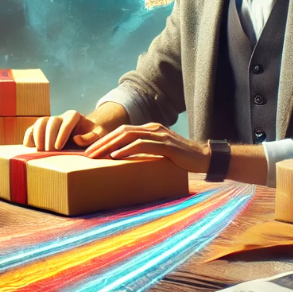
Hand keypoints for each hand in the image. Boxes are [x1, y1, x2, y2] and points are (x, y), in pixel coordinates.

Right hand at [23, 110, 107, 150]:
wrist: (84, 135)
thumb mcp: (99, 135)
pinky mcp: (41, 129)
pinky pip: (32, 129)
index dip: (61, 134)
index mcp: (74, 116)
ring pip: (40, 122)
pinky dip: (29, 136)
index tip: (58, 147)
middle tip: (49, 151)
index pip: (66, 122)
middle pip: (51, 121)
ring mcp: (50, 122)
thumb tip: (76, 138)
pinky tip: (29, 146)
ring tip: (39, 150)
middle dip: (49, 137)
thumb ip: (91, 137)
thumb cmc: (93, 136)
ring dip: (38, 136)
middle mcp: (60, 117)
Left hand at [83, 123, 209, 172]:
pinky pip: (142, 145)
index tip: (91, 151)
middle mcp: (152, 128)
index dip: (105, 140)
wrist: (204, 158)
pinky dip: (127, 150)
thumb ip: (144, 153)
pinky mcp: (165, 145)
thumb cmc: (181, 160)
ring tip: (96, 156)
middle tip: (87, 154)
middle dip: (102, 142)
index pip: (121, 131)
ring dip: (110, 146)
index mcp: (149, 129)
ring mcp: (159, 135)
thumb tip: (124, 163)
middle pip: (121, 131)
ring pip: (128, 136)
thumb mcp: (159, 154)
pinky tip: (116, 156)